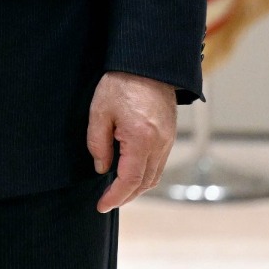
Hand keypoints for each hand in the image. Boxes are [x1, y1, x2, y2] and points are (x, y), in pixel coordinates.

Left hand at [87, 71, 177, 211]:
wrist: (147, 63)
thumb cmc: (121, 84)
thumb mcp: (99, 111)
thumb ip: (98, 143)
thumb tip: (102, 168)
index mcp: (141, 139)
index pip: (129, 180)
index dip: (115, 197)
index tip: (101, 205)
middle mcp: (159, 144)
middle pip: (145, 183)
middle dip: (126, 197)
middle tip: (107, 201)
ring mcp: (168, 140)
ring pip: (154, 176)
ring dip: (137, 187)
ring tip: (117, 191)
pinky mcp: (169, 135)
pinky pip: (159, 163)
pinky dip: (145, 174)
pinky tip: (131, 172)